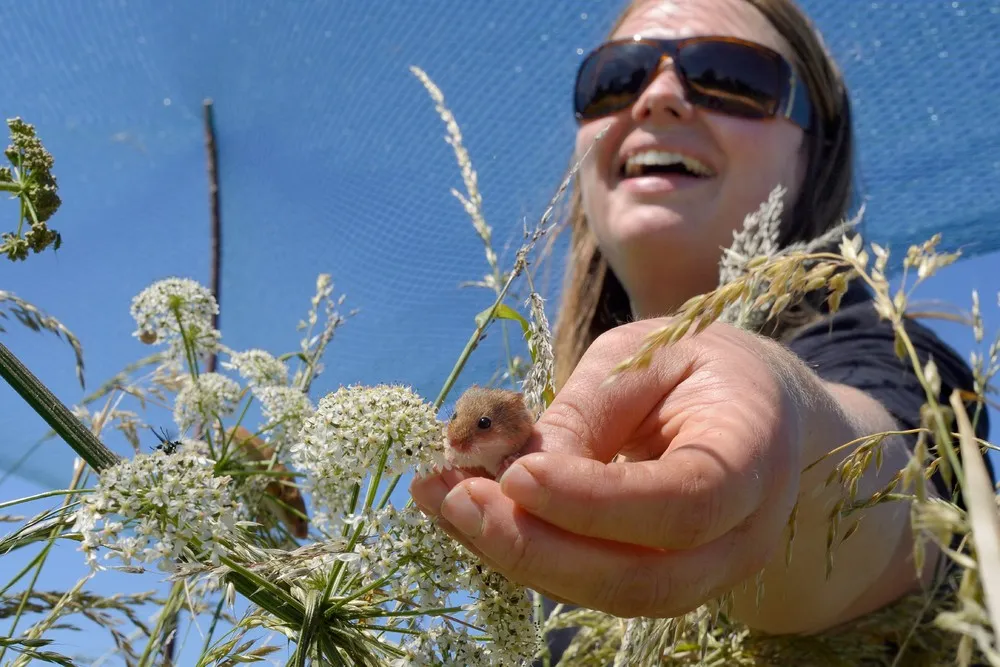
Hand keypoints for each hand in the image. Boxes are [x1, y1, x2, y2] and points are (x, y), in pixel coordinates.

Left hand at [411, 319, 827, 618]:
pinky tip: (468, 514)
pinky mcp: (664, 580)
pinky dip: (527, 554)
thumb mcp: (643, 356)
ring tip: (443, 500)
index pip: (684, 502)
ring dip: (518, 556)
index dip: (597, 501)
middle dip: (539, 550)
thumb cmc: (696, 366)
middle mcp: (743, 534)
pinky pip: (594, 583)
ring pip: (611, 595)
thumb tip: (512, 474)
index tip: (518, 474)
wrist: (752, 405)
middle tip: (457, 500)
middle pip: (644, 578)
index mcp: (753, 455)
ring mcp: (708, 571)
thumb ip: (588, 412)